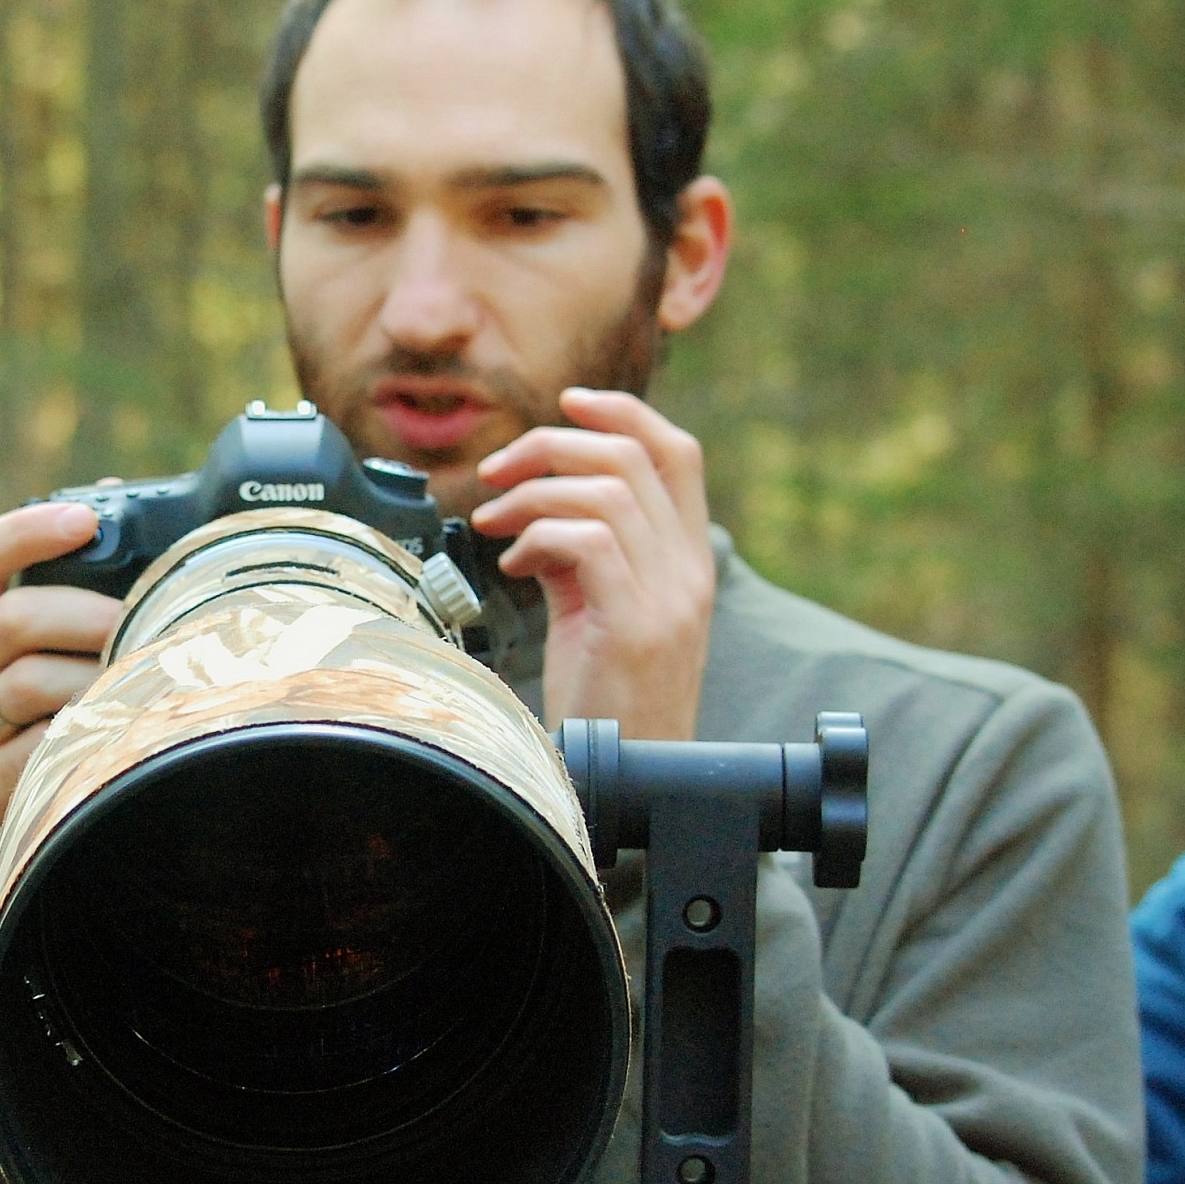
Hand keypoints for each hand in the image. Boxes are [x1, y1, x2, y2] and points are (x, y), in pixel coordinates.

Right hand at [0, 503, 122, 885]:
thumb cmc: (0, 729)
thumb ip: (49, 602)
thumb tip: (118, 499)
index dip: (28, 530)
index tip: (86, 517)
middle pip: (17, 620)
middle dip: (93, 616)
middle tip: (145, 624)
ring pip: (35, 683)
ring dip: (101, 678)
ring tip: (145, 684)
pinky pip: (47, 749)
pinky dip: (93, 735)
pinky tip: (123, 735)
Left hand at [470, 388, 714, 741]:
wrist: (627, 778)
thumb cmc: (608, 702)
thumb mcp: (602, 610)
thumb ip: (585, 554)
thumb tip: (537, 506)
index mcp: (689, 560)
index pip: (678, 453)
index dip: (623, 413)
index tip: (567, 405)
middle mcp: (689, 571)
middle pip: (631, 458)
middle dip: (551, 446)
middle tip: (497, 472)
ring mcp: (669, 598)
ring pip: (606, 492)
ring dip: (532, 495)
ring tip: (494, 524)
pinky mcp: (635, 627)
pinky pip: (586, 543)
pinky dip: (537, 538)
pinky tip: (514, 568)